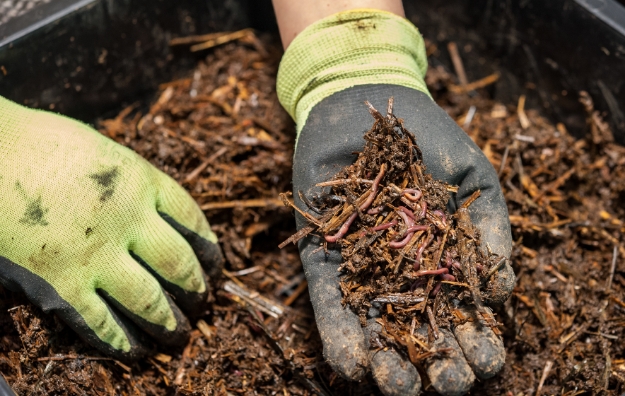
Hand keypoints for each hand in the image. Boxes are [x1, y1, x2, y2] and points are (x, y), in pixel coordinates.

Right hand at [0, 97, 222, 359]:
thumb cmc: (41, 145)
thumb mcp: (104, 153)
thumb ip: (134, 184)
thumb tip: (157, 213)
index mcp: (142, 182)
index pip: (192, 220)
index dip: (209, 248)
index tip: (215, 264)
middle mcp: (128, 220)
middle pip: (179, 264)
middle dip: (196, 289)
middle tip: (202, 303)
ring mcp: (96, 254)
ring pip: (148, 300)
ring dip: (168, 322)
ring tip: (178, 333)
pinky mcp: (61, 284)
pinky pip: (99, 322)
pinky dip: (120, 340)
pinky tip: (133, 350)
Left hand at [276, 9, 514, 394]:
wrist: (365, 105)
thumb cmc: (428, 140)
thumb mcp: (473, 179)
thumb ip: (490, 228)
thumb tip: (505, 290)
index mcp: (446, 262)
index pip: (465, 315)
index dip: (477, 341)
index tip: (486, 360)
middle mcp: (404, 275)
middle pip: (422, 332)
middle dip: (438, 364)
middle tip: (449, 382)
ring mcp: (363, 270)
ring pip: (376, 330)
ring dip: (389, 364)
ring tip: (399, 385)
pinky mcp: (324, 261)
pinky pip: (330, 305)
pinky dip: (340, 335)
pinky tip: (352, 363)